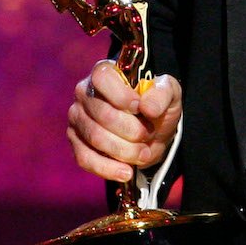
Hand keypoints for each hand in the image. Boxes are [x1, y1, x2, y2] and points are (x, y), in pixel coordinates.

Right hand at [66, 60, 181, 183]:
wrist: (153, 131)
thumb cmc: (157, 105)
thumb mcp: (169, 94)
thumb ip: (162, 93)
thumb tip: (147, 107)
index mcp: (105, 73)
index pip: (102, 77)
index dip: (121, 95)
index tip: (141, 109)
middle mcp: (84, 93)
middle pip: (102, 115)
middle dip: (131, 131)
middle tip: (149, 135)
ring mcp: (77, 118)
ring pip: (95, 138)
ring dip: (124, 151)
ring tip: (144, 154)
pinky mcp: (76, 142)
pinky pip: (85, 158)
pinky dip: (108, 168)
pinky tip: (126, 172)